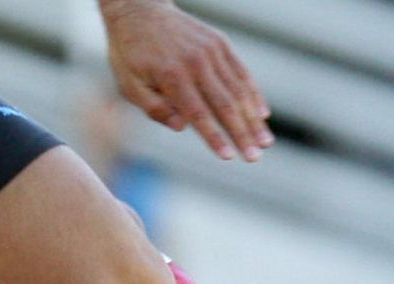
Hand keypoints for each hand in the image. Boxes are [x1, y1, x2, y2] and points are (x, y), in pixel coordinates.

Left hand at [101, 0, 271, 160]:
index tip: (229, 157)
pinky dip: (253, 94)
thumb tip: (182, 127)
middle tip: (254, 158)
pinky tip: (262, 114)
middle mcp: (196, 62)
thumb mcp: (128, 84)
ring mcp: (211, 51)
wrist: (140, 11)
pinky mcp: (220, 43)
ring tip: (265, 142)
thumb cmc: (130, 54)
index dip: (215, 137)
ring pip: (238, 90)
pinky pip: (241, 72)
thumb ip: (154, 108)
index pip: (198, 113)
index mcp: (172, 76)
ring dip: (253, 119)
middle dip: (241, 134)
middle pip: (225, 104)